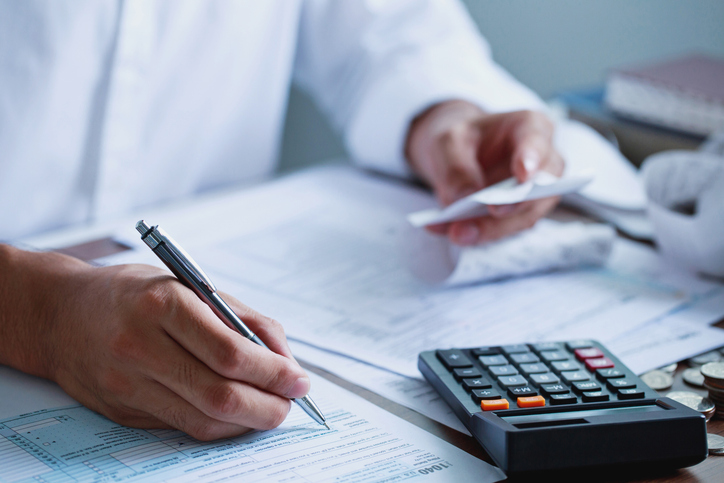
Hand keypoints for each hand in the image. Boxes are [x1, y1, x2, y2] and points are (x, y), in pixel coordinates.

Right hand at [0, 247, 308, 440]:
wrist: (59, 314)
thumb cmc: (134, 294)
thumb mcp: (191, 286)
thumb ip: (242, 319)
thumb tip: (284, 358)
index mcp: (163, 305)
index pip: (230, 353)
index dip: (273, 373)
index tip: (299, 380)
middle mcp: (140, 346)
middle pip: (219, 394)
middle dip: (268, 406)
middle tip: (291, 402)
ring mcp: (127, 383)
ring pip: (202, 419)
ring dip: (247, 422)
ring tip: (271, 409)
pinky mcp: (121, 410)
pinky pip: (182, 427)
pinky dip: (219, 426)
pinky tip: (236, 415)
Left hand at [406, 100, 564, 244]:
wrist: (455, 153)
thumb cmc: (460, 138)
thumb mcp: (448, 142)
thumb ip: (456, 168)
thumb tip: (466, 198)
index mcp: (529, 127)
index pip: (537, 143)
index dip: (533, 159)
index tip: (523, 174)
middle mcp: (543, 161)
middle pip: (539, 188)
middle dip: (512, 205)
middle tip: (489, 211)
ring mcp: (535, 192)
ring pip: (523, 217)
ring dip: (490, 228)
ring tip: (456, 232)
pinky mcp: (519, 215)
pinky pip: (503, 228)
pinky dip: (477, 232)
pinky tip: (449, 230)